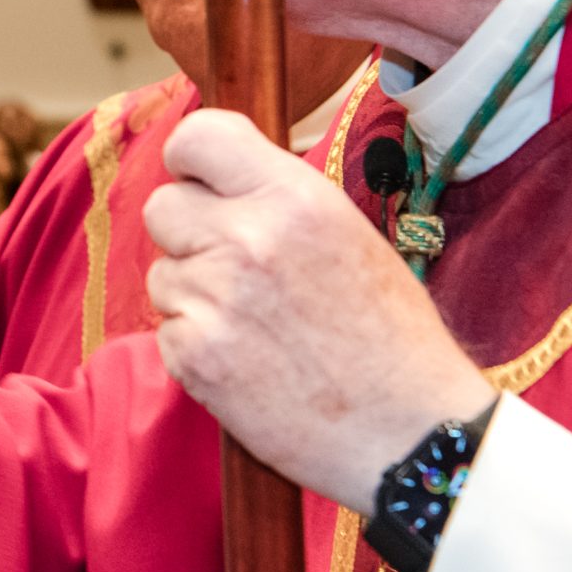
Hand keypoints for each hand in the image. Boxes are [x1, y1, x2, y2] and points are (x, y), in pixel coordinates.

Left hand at [142, 110, 495, 512]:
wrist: (410, 433)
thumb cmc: (391, 336)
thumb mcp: (348, 235)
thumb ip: (278, 200)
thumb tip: (219, 176)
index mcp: (293, 198)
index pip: (196, 137)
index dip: (189, 160)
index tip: (202, 182)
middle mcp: (246, 238)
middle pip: (162, 207)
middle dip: (189, 234)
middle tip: (235, 268)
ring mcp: (214, 299)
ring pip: (162, 274)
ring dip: (194, 296)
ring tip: (258, 326)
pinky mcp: (194, 356)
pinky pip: (167, 331)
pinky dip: (196, 347)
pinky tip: (249, 362)